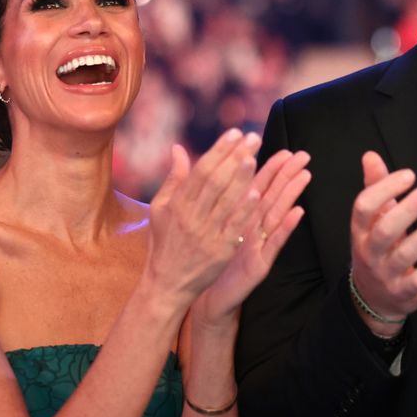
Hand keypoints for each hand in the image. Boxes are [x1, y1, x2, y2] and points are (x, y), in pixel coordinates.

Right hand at [145, 129, 262, 306]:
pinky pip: (233, 227)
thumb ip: (173, 178)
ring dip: (241, 178)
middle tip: (253, 138)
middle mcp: (191, 217)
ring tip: (254, 156)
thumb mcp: (160, 209)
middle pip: (215, 181)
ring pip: (225, 201)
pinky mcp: (219, 252)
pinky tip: (256, 193)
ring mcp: (206, 235)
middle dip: (234, 157)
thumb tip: (178, 148)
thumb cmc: (165, 242)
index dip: (219, 150)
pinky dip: (244, 210)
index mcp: (177, 204)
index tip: (235, 133)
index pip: (200, 170)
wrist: (167, 284)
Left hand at [192, 149, 310, 326]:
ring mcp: (260, 245)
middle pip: (272, 196)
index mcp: (241, 217)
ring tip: (305, 175)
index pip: (257, 187)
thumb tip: (215, 173)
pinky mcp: (261, 264)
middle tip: (303, 155)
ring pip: (277, 214)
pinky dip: (286, 228)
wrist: (209, 296)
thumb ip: (216, 200)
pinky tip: (298, 212)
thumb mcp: (213, 227)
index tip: (284, 149)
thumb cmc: (211, 260)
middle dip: (287, 175)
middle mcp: (254, 228)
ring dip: (292, 195)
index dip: (270, 168)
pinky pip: (274, 243)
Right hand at [349, 152, 416, 335]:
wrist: (375, 297)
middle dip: (409, 209)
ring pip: (406, 254)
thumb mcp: (372, 220)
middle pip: (385, 230)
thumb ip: (374, 187)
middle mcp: (369, 252)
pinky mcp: (403, 291)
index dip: (384, 189)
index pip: (363, 206)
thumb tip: (370, 155)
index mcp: (360, 230)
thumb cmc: (378, 248)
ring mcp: (386, 273)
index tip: (409, 174)